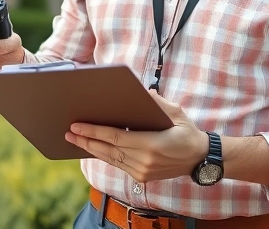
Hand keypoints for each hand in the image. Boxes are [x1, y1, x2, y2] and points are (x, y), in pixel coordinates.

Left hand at [64, 90, 208, 182]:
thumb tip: (142, 92)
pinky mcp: (141, 177)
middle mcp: (144, 161)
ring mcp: (142, 171)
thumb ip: (158, 103)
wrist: (199, 159)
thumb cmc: (187, 133)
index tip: (77, 125)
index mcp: (151, 144)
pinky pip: (117, 165)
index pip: (115, 137)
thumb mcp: (176, 114)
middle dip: (86, 140)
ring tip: (75, 139)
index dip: (94, 131)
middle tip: (69, 131)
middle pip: (107, 149)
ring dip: (91, 149)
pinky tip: (93, 148)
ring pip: (110, 159)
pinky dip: (104, 156)